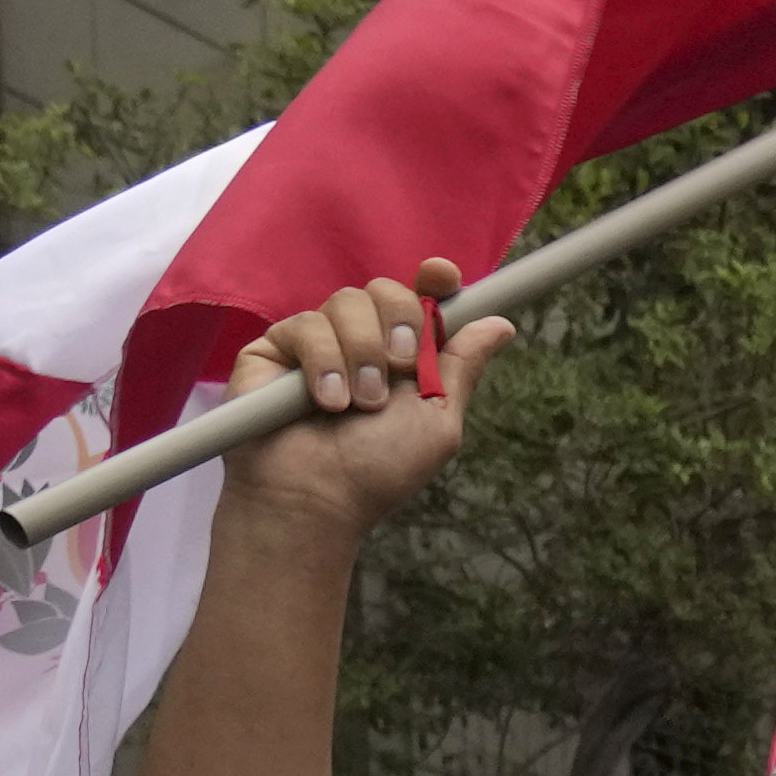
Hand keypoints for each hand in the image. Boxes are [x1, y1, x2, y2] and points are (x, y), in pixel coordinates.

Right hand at [221, 263, 516, 537]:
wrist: (316, 497)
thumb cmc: (377, 470)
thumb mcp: (437, 421)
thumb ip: (461, 368)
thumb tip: (500, 324)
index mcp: (402, 355)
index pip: (420, 297)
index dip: (434, 281)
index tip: (443, 277)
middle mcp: (361, 341)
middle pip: (385, 289)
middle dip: (399, 322)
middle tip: (399, 367)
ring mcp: (317, 341)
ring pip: (346, 301)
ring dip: (362, 353)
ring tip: (358, 404)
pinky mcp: (275, 348)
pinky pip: (305, 324)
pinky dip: (322, 363)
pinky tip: (324, 402)